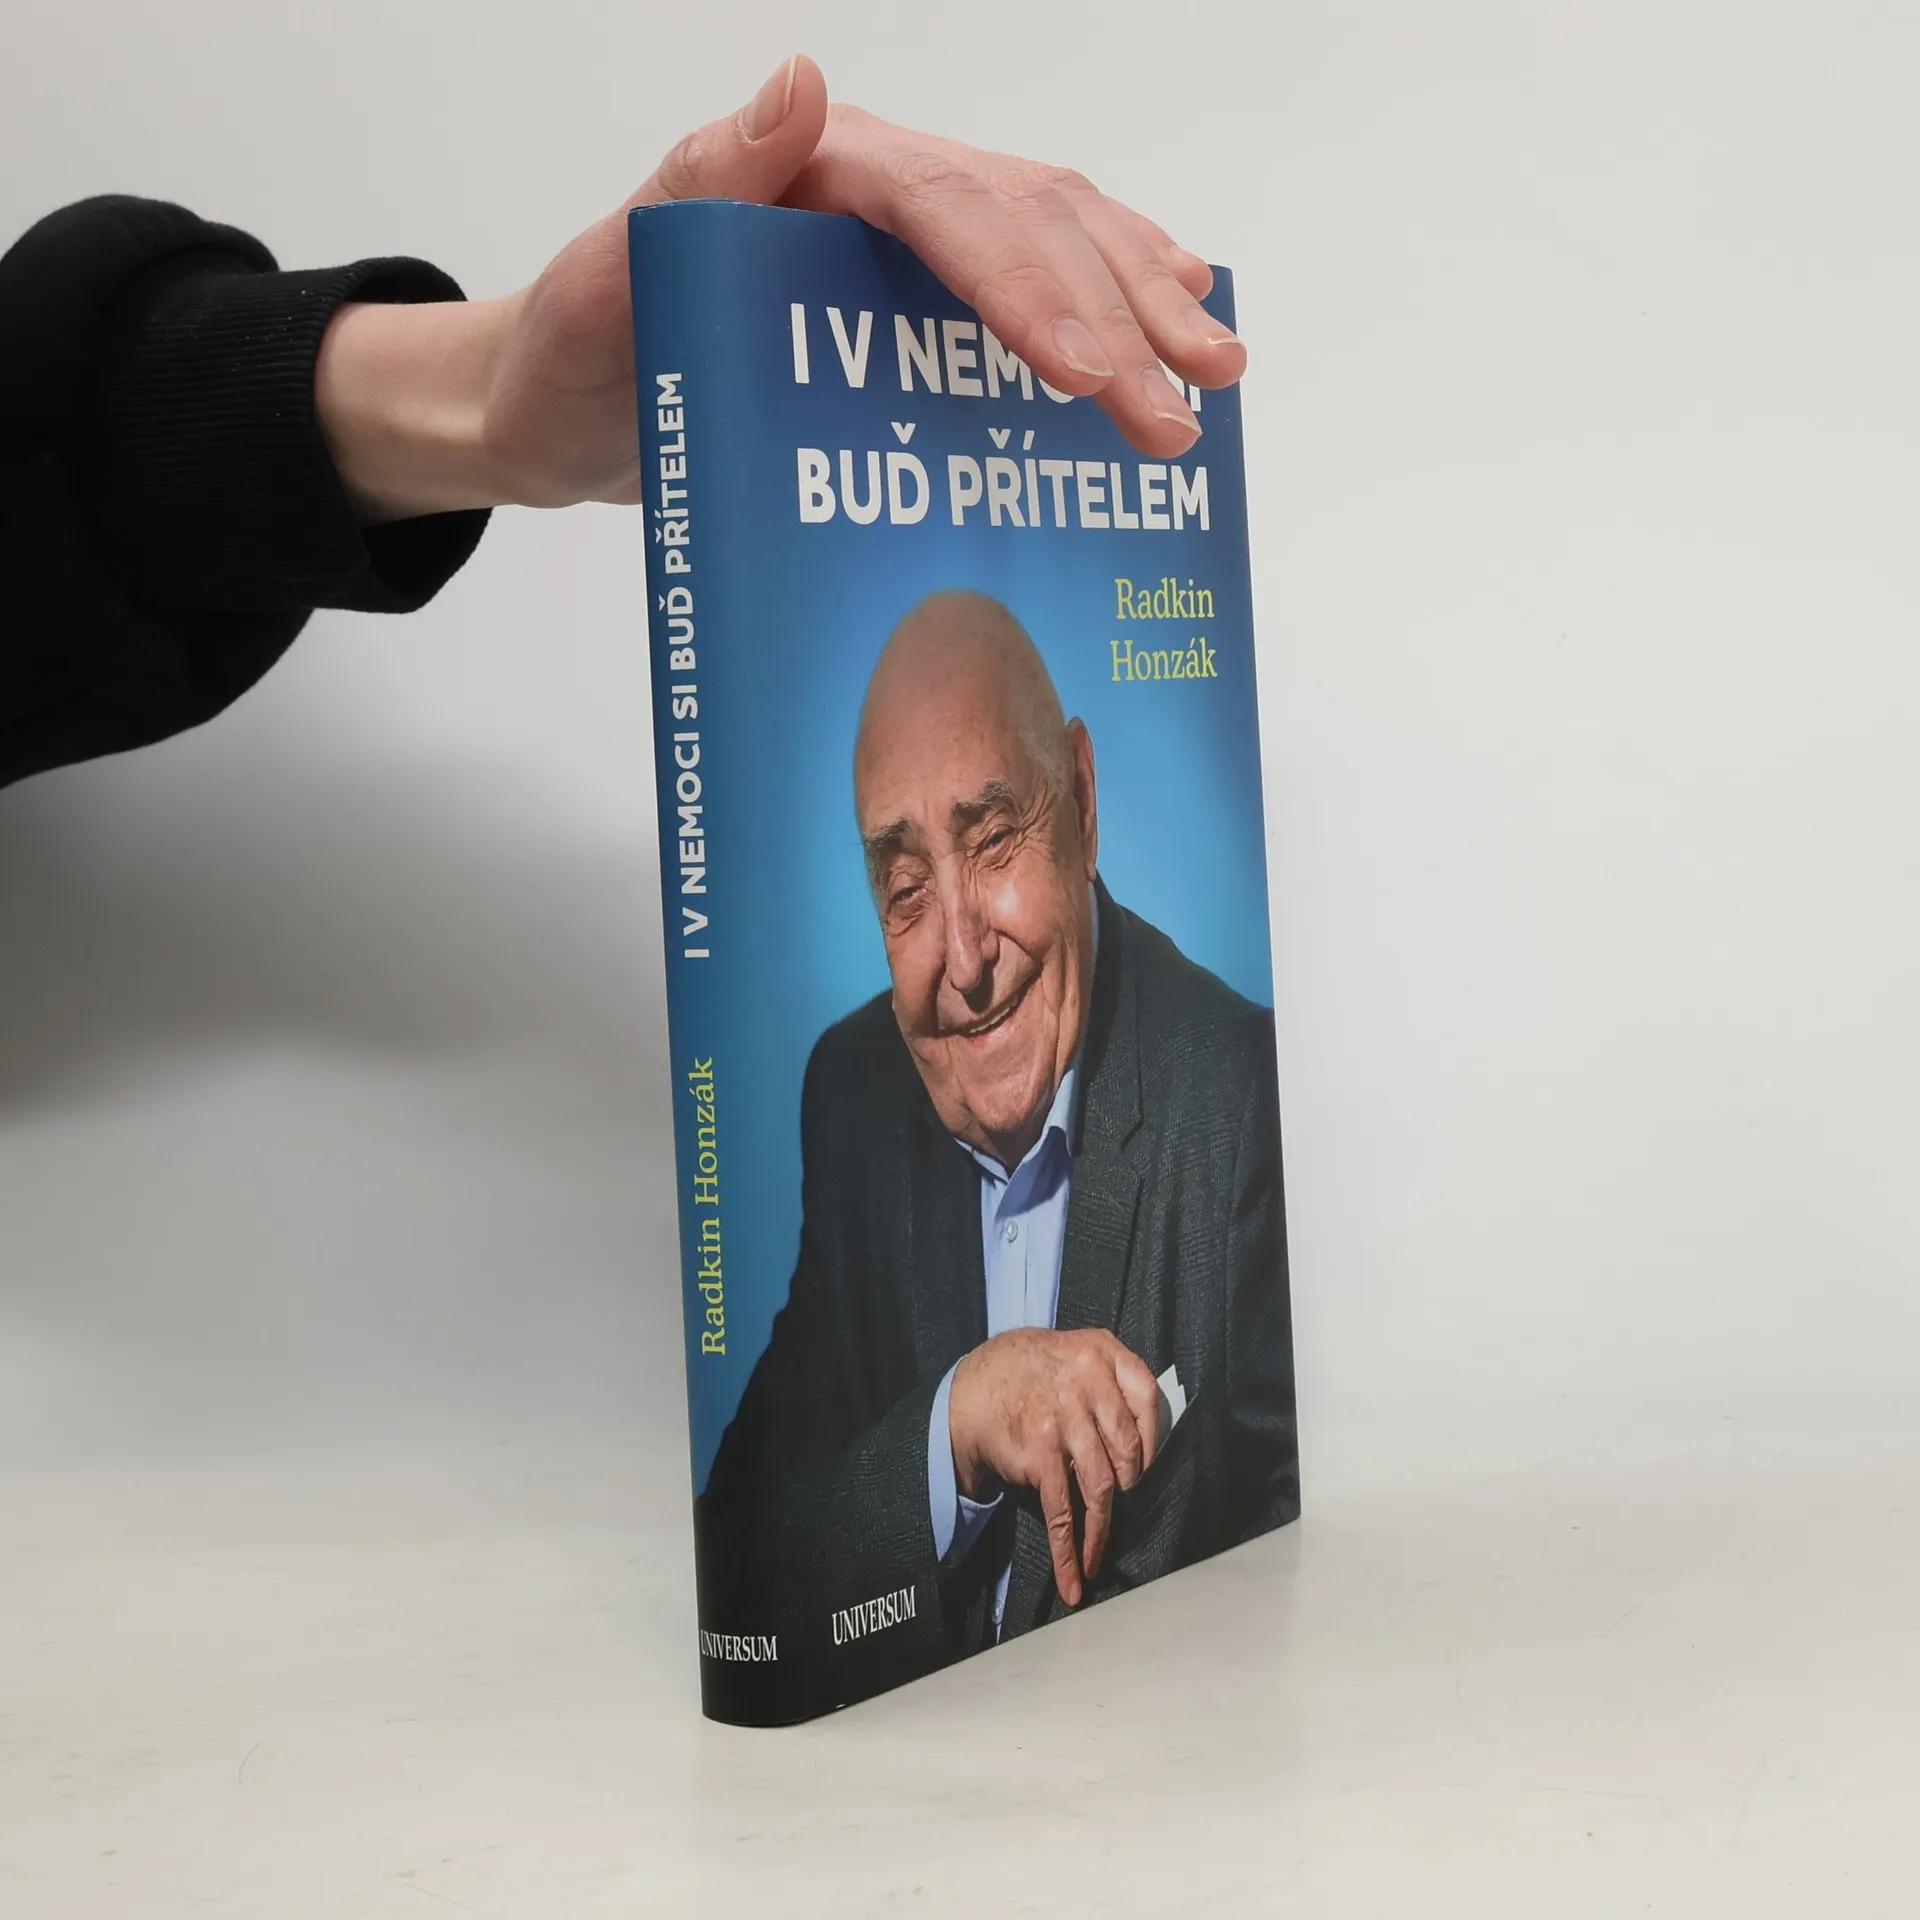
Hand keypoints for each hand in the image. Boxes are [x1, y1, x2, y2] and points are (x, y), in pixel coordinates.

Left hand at [316, 55, 1246, 521]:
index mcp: (809, 175)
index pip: (946, 209)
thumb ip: (695, 187)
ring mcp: (896, 237)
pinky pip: (1032, 272)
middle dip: (1115, 320)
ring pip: (1053, 234)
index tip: (1087, 376)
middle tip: (1174, 422)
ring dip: (1142, 298)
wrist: (553, 409)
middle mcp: (868, 187)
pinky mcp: (908, 293)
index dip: (1027, 287)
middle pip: (1026, 220)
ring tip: (1218, 367)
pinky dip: (1112, 290)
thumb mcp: (604, 284)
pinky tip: (1174, 307)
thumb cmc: (573, 359)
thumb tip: (797, 83)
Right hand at [948, 1326, 1160, 1607]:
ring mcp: (1062, 1418)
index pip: (1147, 1396)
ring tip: (1099, 1559)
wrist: (970, 1389)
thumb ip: (1110, 1379)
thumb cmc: (1030, 1371)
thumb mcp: (1074, 1353)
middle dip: (1131, 1486)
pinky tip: (1075, 1573)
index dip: (1154, 1437)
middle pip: (1127, 1448)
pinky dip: (1070, 1548)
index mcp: (1100, 1352)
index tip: (1150, 1465)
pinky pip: (1062, 1508)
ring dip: (1102, 1531)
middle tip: (1125, 1505)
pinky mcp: (1040, 1452)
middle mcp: (1085, 1381)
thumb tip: (1146, 1440)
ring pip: (1100, 1486)